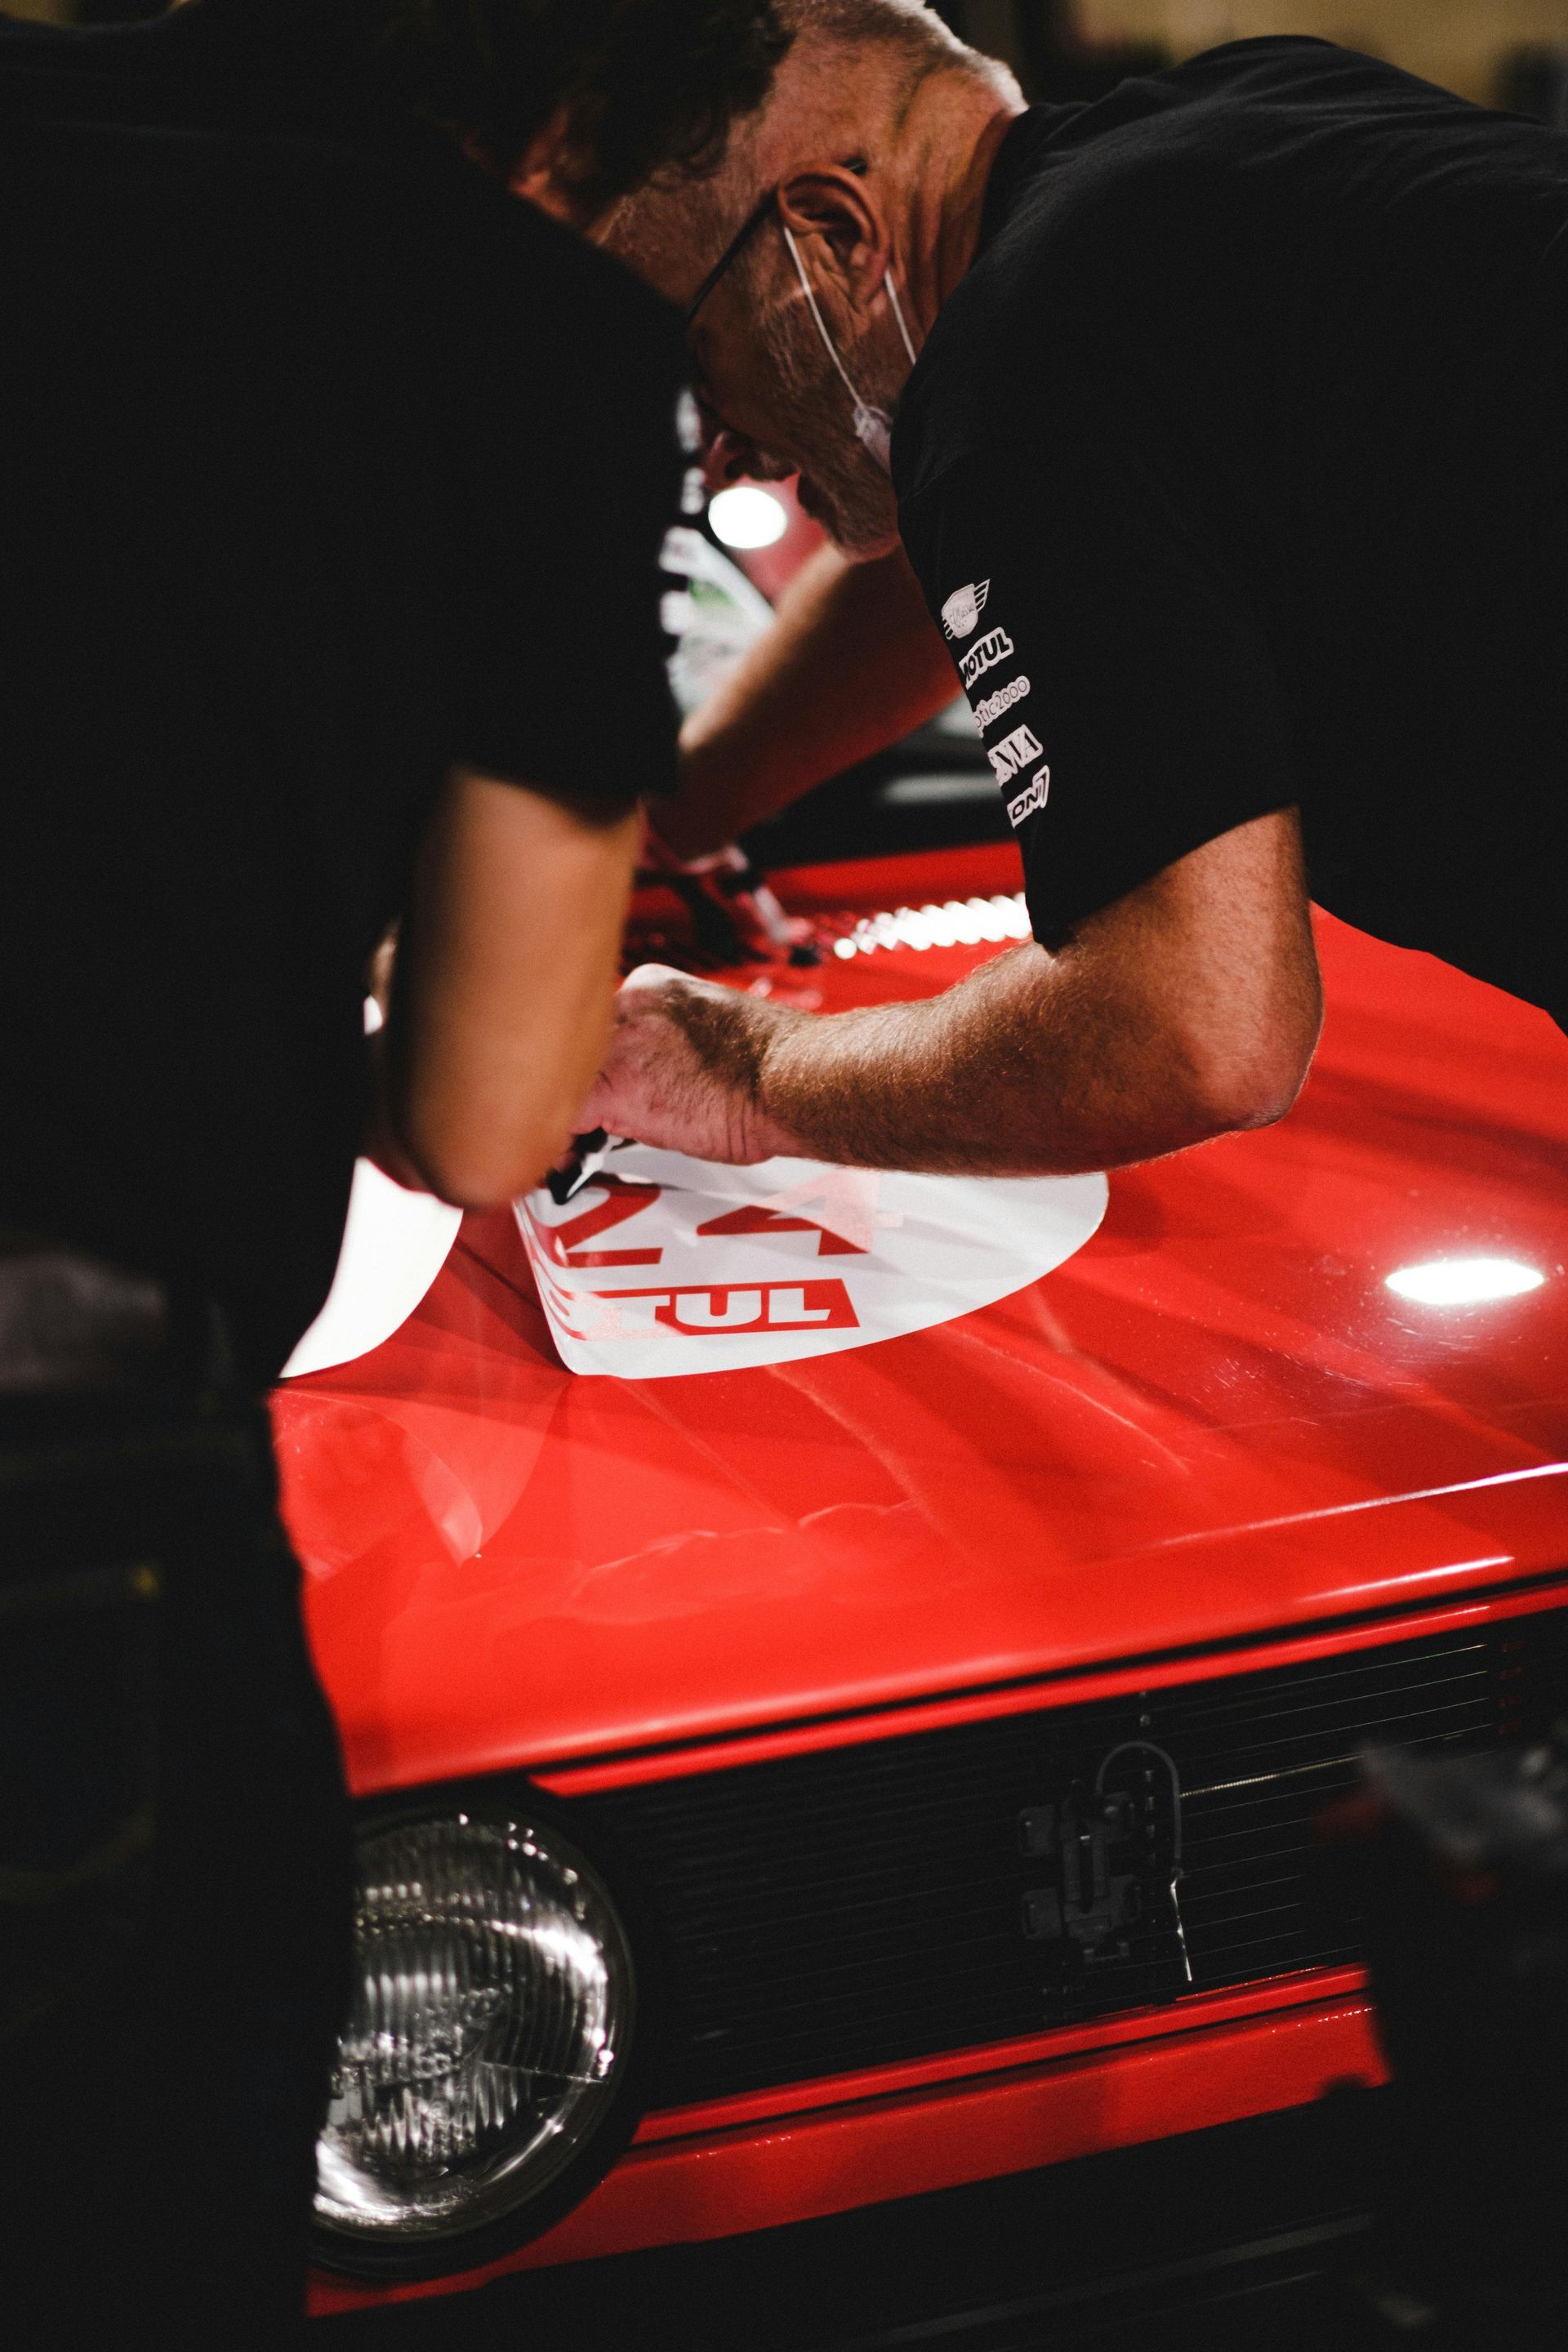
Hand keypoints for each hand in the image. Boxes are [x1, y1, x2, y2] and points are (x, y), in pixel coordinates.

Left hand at [576, 964, 809, 1164]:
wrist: (797, 1079)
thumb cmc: (777, 1065)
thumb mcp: (715, 1030)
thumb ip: (674, 1043)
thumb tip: (662, 1074)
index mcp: (654, 986)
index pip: (601, 1026)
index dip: (600, 1067)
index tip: (602, 1091)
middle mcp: (630, 1003)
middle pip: (576, 1049)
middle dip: (577, 1088)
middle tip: (576, 1122)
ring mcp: (620, 1042)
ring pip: (564, 1078)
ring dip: (565, 1113)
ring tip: (569, 1143)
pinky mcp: (617, 1086)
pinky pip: (565, 1115)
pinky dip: (562, 1141)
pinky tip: (567, 1158)